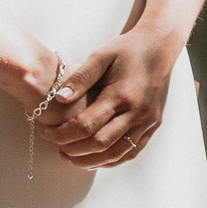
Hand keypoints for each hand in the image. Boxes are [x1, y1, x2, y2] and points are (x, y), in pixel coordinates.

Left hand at [39, 27, 178, 168]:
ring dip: (90, 160)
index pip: (86, 126)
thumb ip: (79, 78)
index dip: (62, 134)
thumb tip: (58, 99)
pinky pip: (131, 152)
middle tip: (56, 146)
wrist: (159, 47)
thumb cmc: (128, 50)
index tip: (47, 132)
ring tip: (70, 156)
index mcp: (122, 95)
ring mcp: (148, 121)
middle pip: (100, 144)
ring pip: (116, 154)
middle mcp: (137, 112)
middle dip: (72, 150)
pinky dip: (110, 160)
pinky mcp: (153, 125)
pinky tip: (94, 157)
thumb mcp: (100, 56)